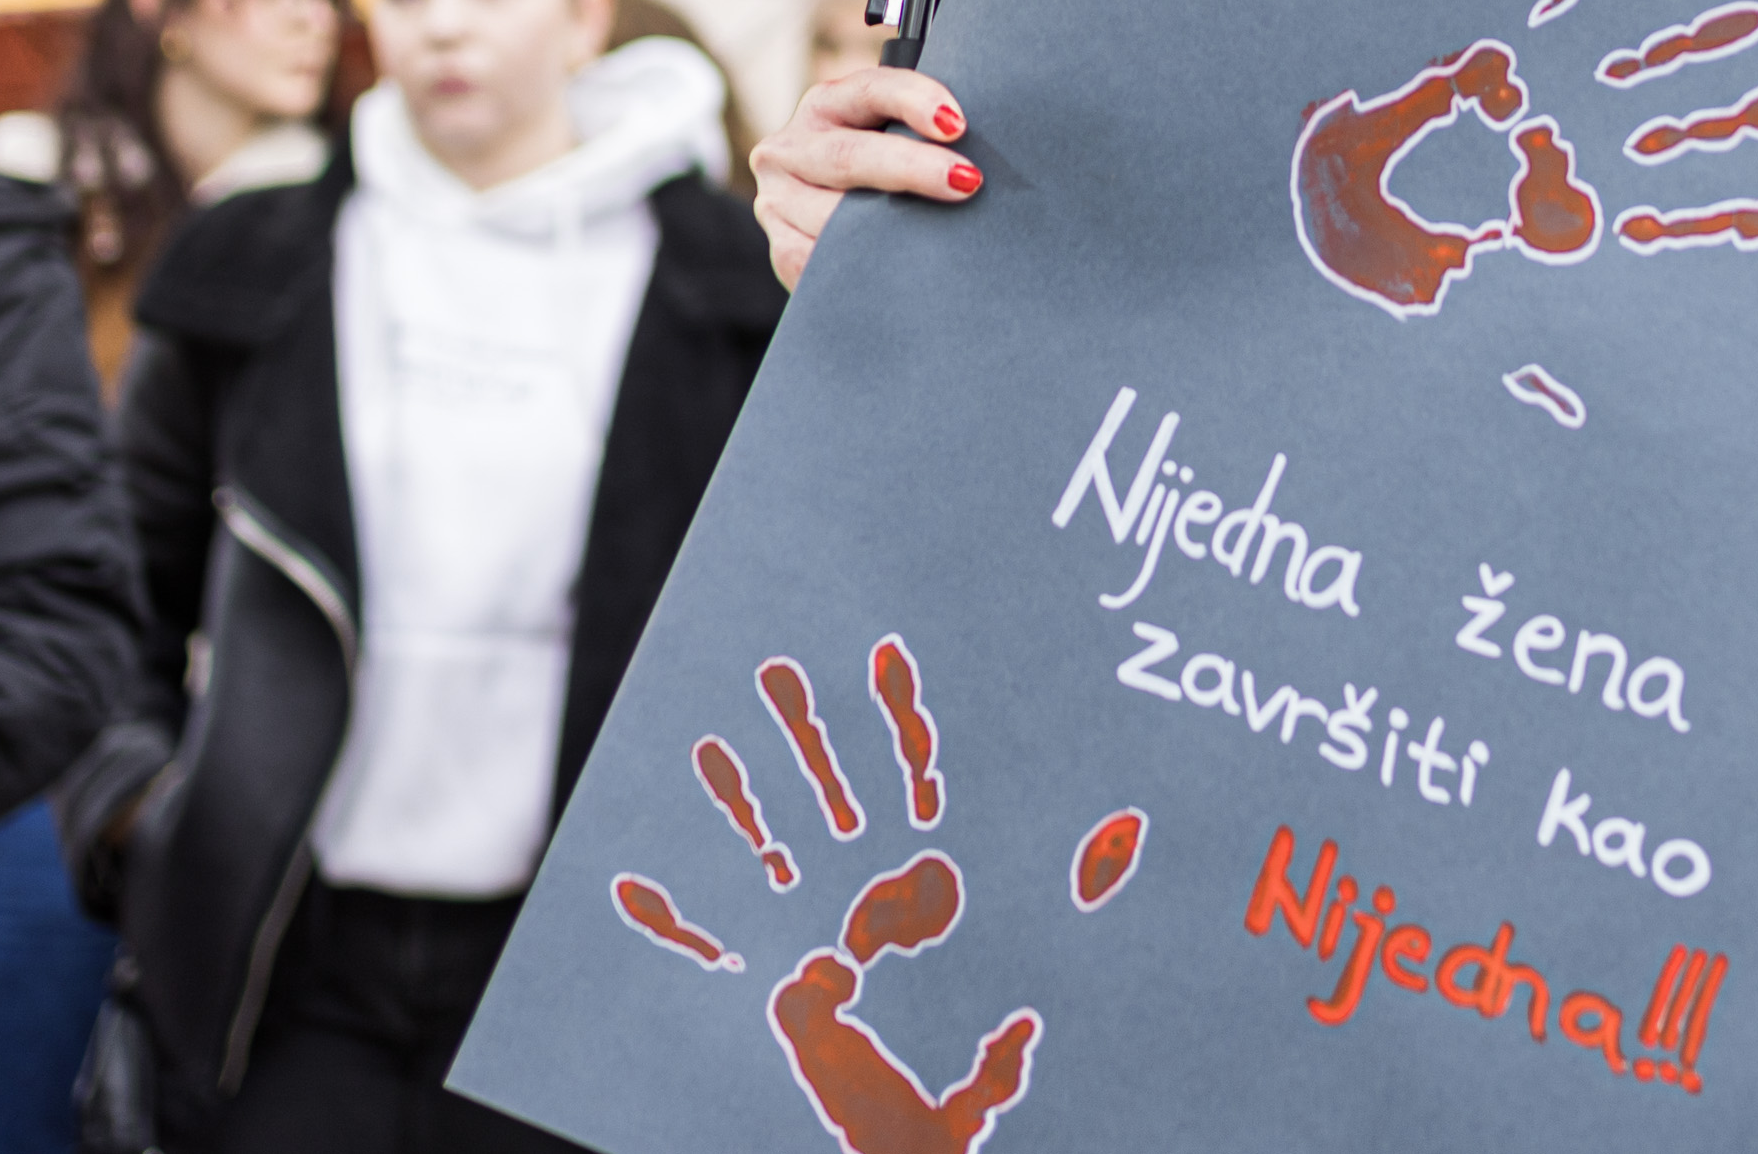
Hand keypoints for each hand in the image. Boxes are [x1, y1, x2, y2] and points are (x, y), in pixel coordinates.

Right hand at [606, 637, 1072, 1149]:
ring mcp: (811, 922)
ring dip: (736, 792)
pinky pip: (707, 943)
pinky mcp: (765, 981)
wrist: (917, 1126)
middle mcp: (863, 879)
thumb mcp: (1047, 961)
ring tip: (706, 736)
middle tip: (777, 661)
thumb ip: (1083, 892)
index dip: (899, 713)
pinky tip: (628, 879)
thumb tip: (1128, 832)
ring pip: (767, 838)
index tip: (885, 650)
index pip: (913, 770)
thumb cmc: (986, 1039)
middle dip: (803, 727)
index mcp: (929, 863)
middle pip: (830, 784)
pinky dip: (667, 918)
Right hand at [753, 66, 976, 291]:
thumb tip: (987, 146)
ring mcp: (779, 200)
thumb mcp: (897, 138)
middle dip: (913, 167)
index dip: (916, 101)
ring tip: (946, 234)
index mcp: (827, 105)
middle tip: (968, 181)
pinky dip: (864, 264)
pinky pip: (821, 260)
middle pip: (851, 155)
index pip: (870, 90)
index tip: (958, 124)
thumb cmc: (890, 171)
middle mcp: (792, 147)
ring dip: (891, 226)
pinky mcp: (781, 247)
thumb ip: (926, 131)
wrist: (835, 224)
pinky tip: (904, 268)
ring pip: (833, 215)